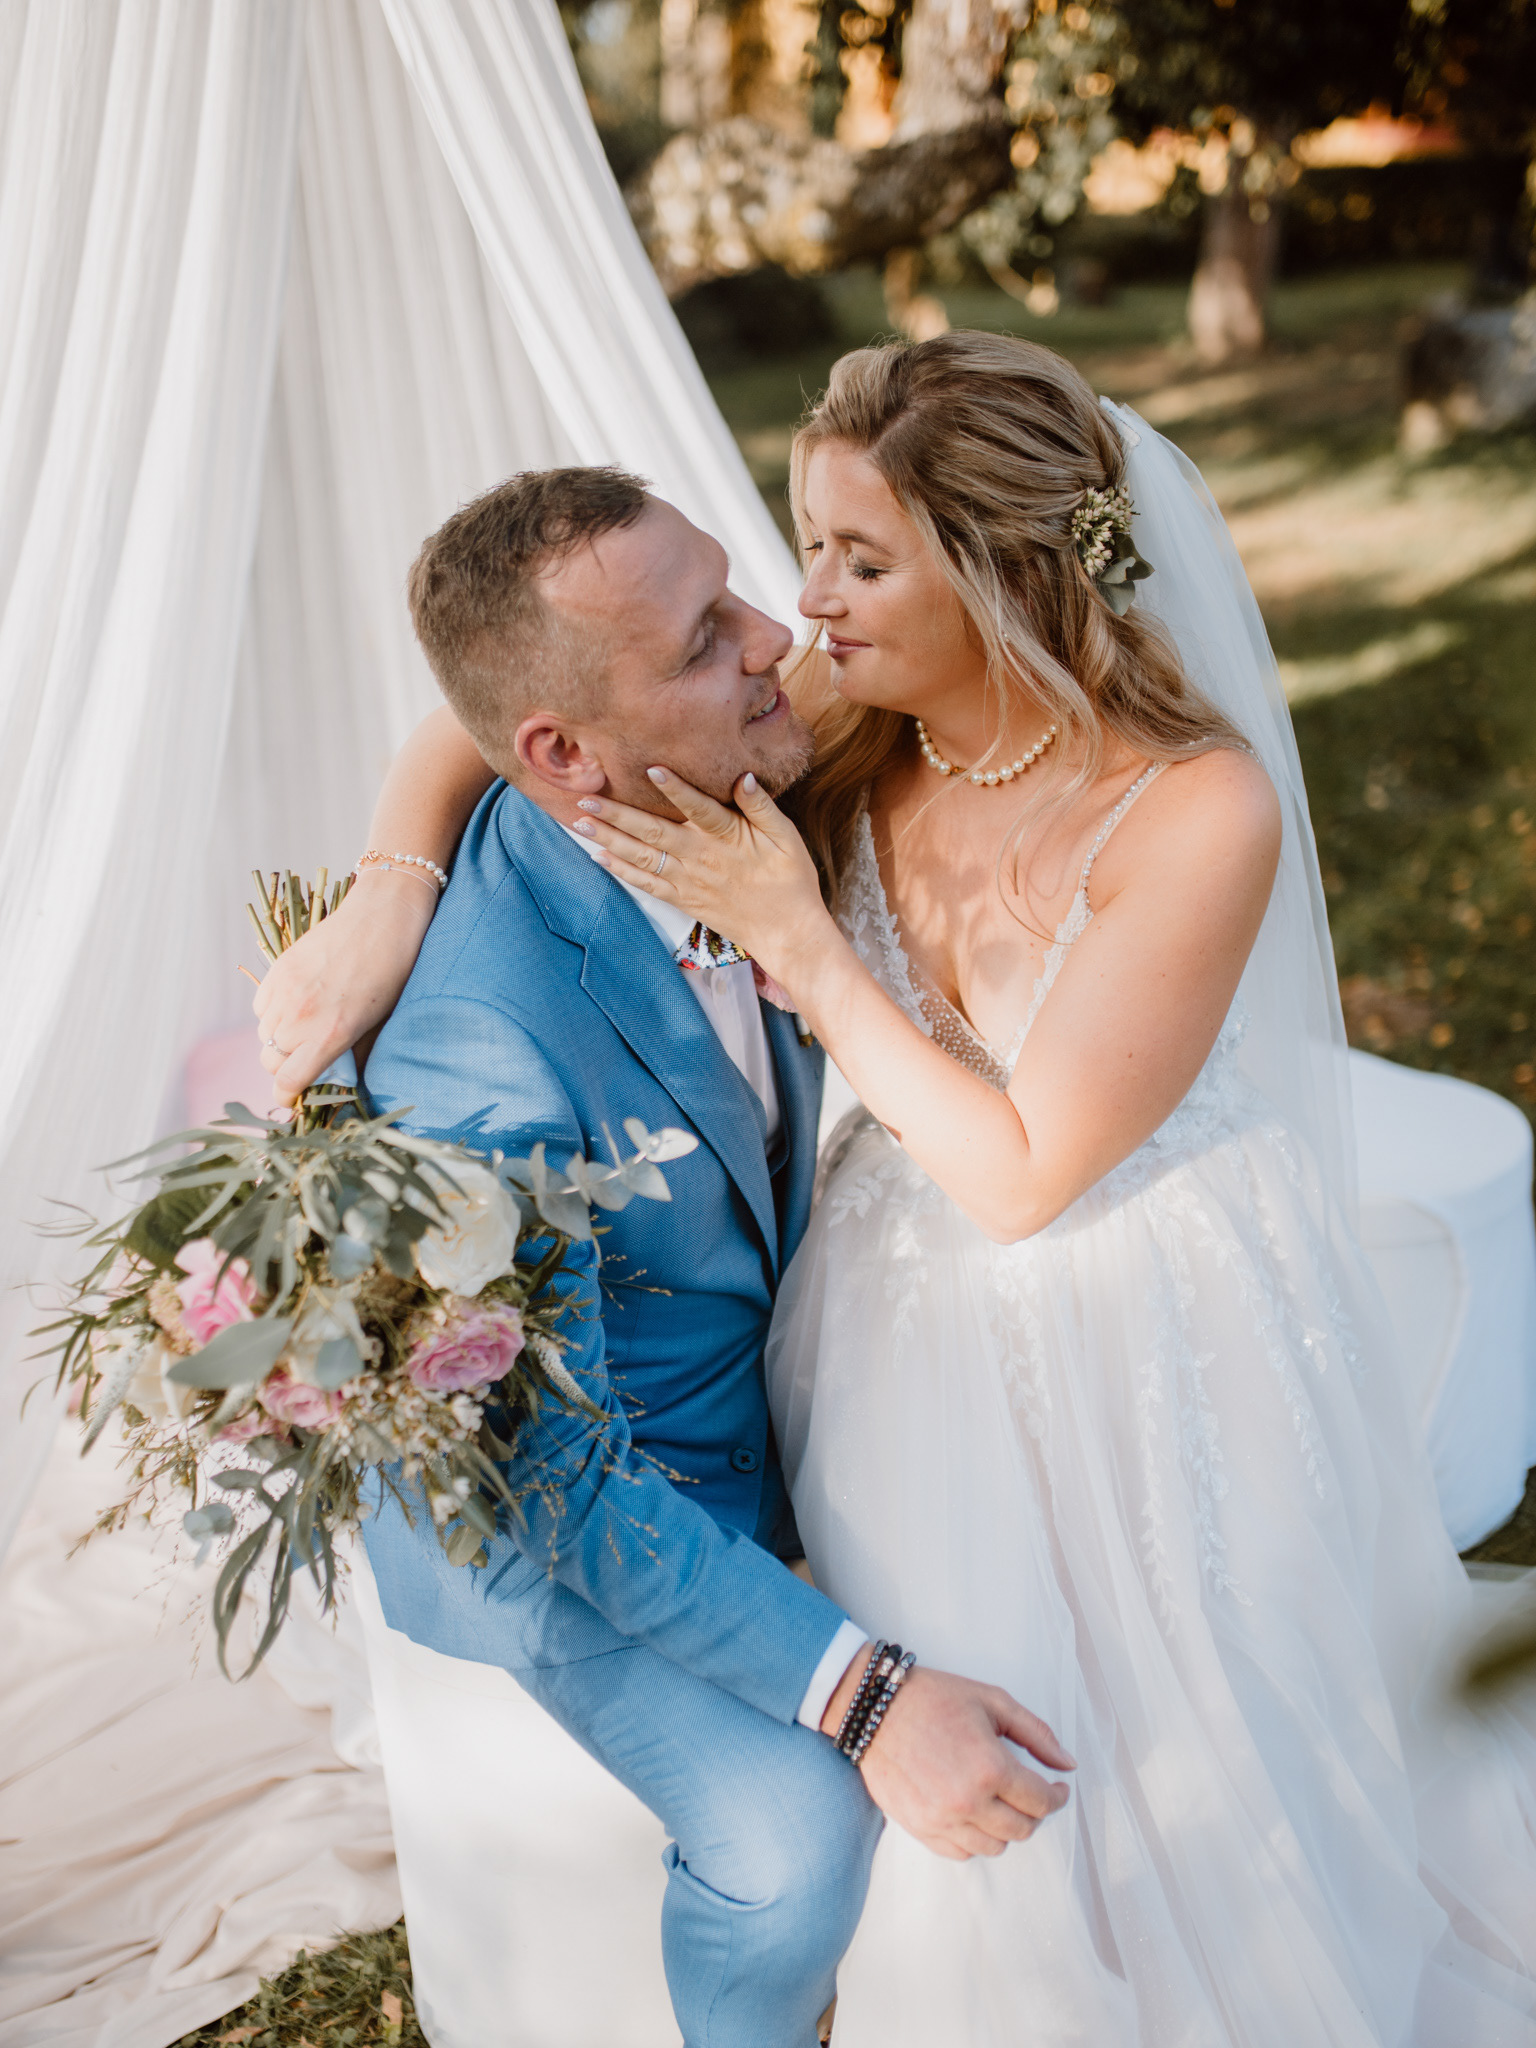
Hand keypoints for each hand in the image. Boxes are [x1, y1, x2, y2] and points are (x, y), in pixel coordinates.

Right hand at [252, 870, 436, 1103]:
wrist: (383, 916)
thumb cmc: (394, 971)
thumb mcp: (380, 1021)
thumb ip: (354, 1054)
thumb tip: (340, 1079)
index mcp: (329, 1035)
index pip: (287, 1082)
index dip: (289, 1095)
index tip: (296, 1096)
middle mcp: (300, 1017)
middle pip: (271, 1061)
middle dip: (285, 1067)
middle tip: (306, 1060)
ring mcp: (284, 992)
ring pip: (264, 1033)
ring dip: (279, 1038)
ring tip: (306, 1027)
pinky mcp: (277, 970)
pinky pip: (261, 1006)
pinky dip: (273, 1012)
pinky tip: (298, 1003)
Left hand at [570, 770, 831, 982]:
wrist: (787, 932)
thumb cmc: (791, 880)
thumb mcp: (787, 837)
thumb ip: (762, 806)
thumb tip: (743, 777)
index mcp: (728, 837)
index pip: (698, 808)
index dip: (675, 789)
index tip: (651, 769)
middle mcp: (701, 858)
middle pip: (653, 832)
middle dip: (617, 814)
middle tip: (586, 799)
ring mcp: (688, 881)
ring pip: (642, 857)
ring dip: (609, 839)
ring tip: (581, 823)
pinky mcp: (684, 899)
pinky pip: (646, 885)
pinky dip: (621, 871)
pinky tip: (599, 857)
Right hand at [821, 1651, 1073, 1859]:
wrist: (874, 1708)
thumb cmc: (933, 1698)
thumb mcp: (992, 1701)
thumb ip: (1036, 1733)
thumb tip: (1067, 1764)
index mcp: (991, 1767)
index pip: (1041, 1802)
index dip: (1056, 1796)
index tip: (1057, 1788)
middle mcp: (968, 1801)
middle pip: (1022, 1829)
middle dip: (1033, 1812)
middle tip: (1028, 1792)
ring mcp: (942, 1820)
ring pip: (994, 1847)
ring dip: (1003, 1828)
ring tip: (997, 1801)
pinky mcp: (920, 1829)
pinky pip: (960, 1853)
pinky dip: (973, 1839)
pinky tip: (972, 1813)